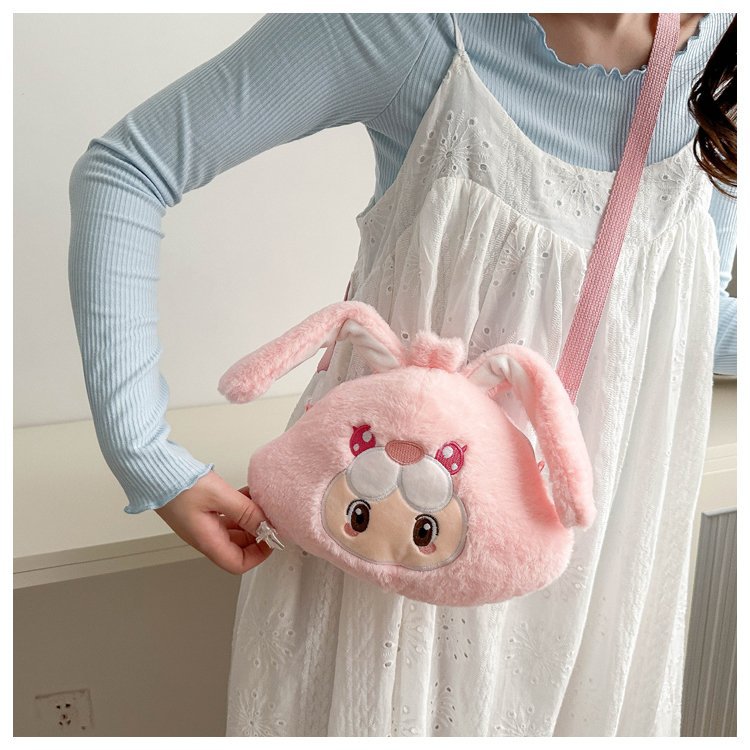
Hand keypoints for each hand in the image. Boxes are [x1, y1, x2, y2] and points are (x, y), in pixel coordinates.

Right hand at [153, 470, 273, 573]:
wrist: (153, 471)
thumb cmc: (178, 485)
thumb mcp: (219, 496)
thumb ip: (245, 511)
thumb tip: (267, 524)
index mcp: (208, 541)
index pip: (238, 564)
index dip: (259, 555)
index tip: (272, 538)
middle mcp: (205, 537)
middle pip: (238, 548)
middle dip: (257, 535)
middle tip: (269, 516)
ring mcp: (202, 524)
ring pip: (233, 531)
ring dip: (249, 519)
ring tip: (259, 501)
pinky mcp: (200, 511)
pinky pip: (226, 517)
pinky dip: (239, 509)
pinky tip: (246, 494)